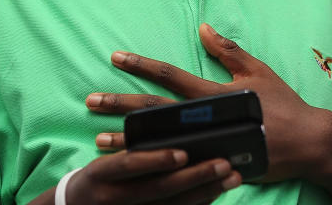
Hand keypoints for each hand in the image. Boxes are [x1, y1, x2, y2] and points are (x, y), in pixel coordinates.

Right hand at [64, 148, 240, 204]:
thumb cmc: (99, 178)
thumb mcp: (103, 164)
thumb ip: (132, 150)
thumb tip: (176, 134)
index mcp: (101, 174)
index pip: (129, 165)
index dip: (155, 160)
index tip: (182, 153)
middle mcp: (114, 198)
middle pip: (159, 189)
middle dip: (194, 177)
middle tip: (223, 163)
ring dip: (206, 192)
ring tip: (232, 177)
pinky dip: (199, 204)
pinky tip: (218, 192)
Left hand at [85, 23, 331, 184]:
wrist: (309, 143)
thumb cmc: (283, 104)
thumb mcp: (256, 70)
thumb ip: (227, 50)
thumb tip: (202, 27)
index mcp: (212, 92)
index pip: (169, 74)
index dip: (141, 65)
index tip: (115, 58)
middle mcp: (204, 118)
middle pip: (153, 110)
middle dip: (119, 105)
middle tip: (89, 101)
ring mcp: (206, 144)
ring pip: (157, 143)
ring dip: (126, 141)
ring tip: (98, 138)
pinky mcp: (212, 166)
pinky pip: (175, 168)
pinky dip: (152, 167)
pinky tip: (132, 168)